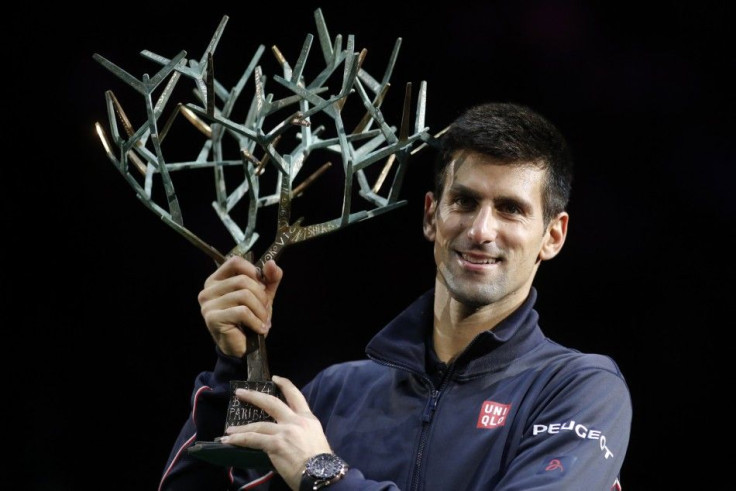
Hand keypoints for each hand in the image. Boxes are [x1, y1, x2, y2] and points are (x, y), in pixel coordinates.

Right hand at [198, 256, 282, 356]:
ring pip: (244, 295)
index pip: (235, 262)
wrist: (241, 348)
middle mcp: (208, 290)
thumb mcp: (262, 296)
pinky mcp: (213, 318)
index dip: (253, 270)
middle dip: (260, 296)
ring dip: (260, 310)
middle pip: (243, 280)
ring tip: (262, 321)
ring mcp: (208, 304)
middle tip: (264, 310)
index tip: (262, 285)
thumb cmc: (248, 320)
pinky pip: (242, 312)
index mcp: (217, 280)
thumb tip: (271, 263)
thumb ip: (269, 279)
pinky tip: (259, 329)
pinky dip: (256, 321)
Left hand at [219, 375, 331, 489]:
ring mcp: (284, 431)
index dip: (284, 384)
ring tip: (229, 431)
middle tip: (240, 392)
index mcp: (307, 418)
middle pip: (271, 403)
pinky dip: (240, 440)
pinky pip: (253, 440)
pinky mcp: (276, 444)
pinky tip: (229, 441)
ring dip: (241, 428)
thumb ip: (300, 432)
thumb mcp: (315, 439)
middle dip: (254, 396)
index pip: (295, 396)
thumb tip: (288, 436)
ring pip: (258, 424)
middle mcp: (295, 421)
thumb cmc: (321, 462)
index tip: (275, 378)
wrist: (322, 473)